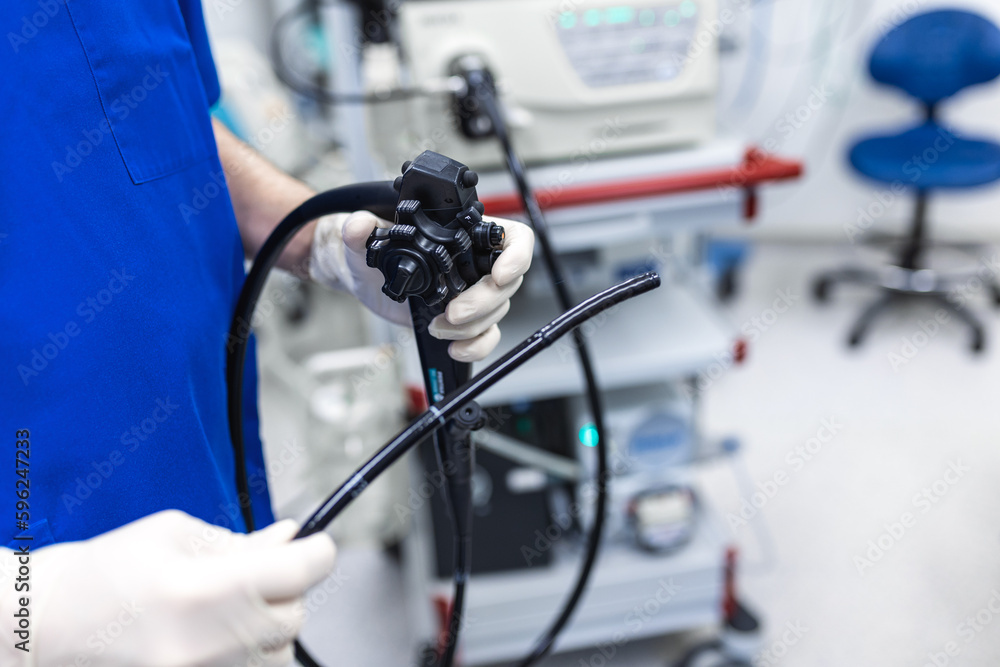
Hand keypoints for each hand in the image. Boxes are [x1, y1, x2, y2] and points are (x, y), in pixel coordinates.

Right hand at [1, 510, 334, 666]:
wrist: (45, 627)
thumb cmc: (103, 573)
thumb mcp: (175, 535)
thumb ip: (242, 541)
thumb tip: (292, 537)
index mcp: (206, 587)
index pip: (302, 571)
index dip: (317, 552)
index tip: (315, 547)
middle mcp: (210, 642)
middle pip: (295, 616)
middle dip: (286, 589)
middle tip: (255, 575)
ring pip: (279, 654)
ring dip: (269, 627)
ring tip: (228, 610)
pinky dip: (249, 653)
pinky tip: (220, 634)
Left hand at [309, 212, 533, 361]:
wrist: (367, 282)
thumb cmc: (376, 254)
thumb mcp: (365, 239)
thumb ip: (361, 229)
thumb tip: (358, 225)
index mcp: (466, 235)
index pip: (514, 240)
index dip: (517, 256)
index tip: (500, 274)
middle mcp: (476, 264)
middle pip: (506, 283)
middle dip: (482, 302)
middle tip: (452, 311)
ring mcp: (473, 293)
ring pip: (496, 312)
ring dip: (470, 326)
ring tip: (436, 326)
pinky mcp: (466, 320)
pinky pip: (487, 336)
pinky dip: (475, 346)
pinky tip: (454, 348)